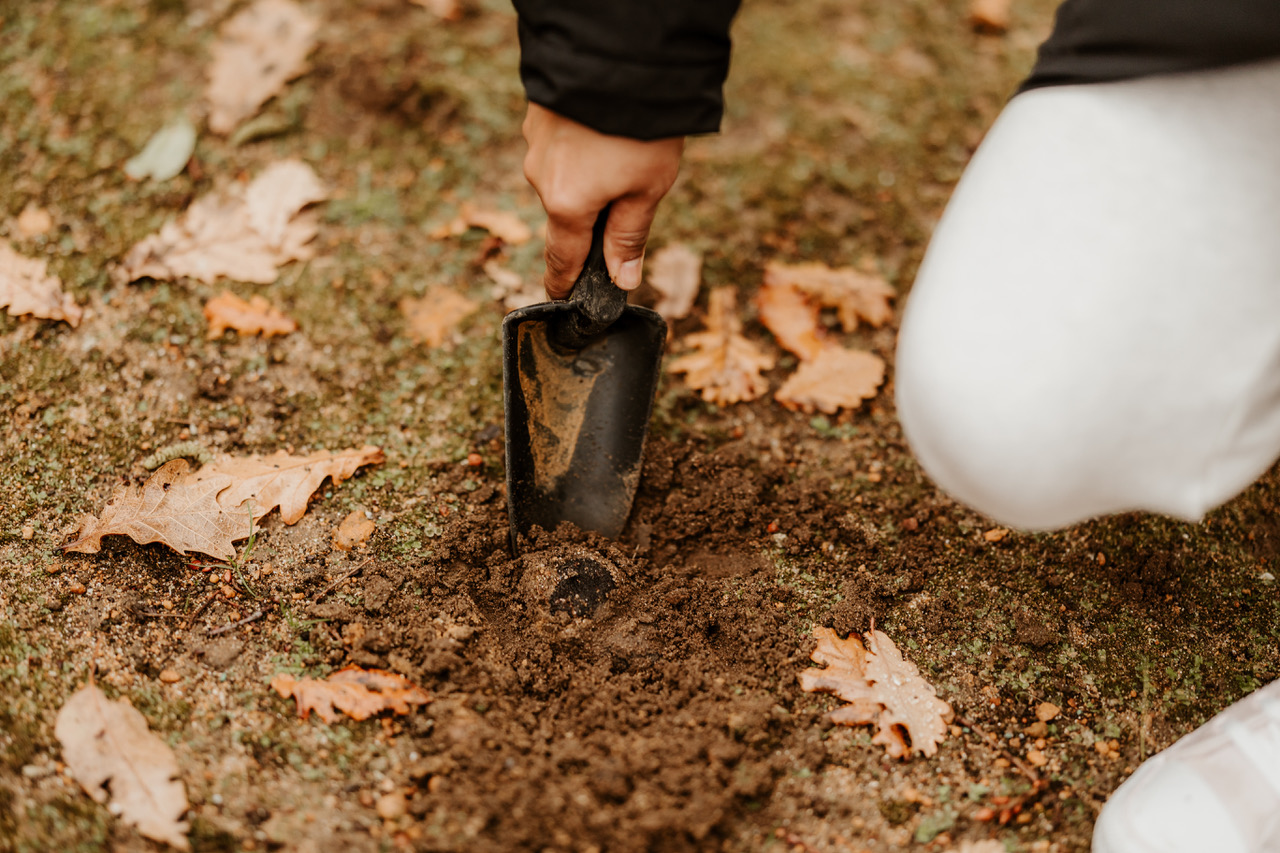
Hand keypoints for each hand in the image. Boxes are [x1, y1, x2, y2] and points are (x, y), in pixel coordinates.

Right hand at [522, 102, 684, 299]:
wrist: (619, 54)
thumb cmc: (640, 127)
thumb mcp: (648, 188)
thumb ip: (630, 236)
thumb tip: (622, 280)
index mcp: (566, 206)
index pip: (562, 260)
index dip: (564, 284)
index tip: (563, 300)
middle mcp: (541, 180)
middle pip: (568, 216)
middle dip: (595, 216)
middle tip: (633, 196)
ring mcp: (535, 146)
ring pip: (565, 180)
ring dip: (591, 178)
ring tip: (628, 154)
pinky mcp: (538, 117)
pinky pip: (561, 149)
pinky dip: (582, 150)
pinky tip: (607, 133)